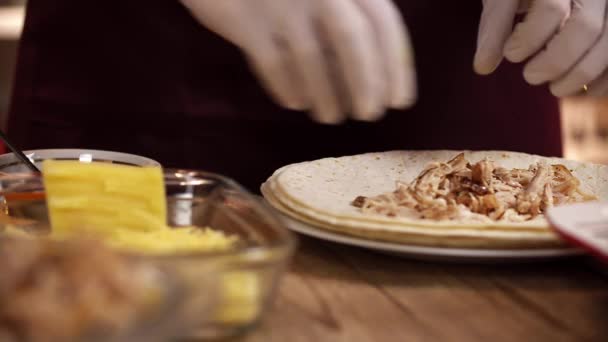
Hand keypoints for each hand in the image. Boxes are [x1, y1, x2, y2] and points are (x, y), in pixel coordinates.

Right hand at [180, 0, 415, 123]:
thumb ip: (355, 12)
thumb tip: (382, 74)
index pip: (384, 24)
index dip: (396, 68)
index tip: (399, 102)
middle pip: (352, 42)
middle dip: (365, 84)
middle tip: (368, 114)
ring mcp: (279, 3)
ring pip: (311, 59)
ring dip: (326, 96)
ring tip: (331, 116)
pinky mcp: (245, 21)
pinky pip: (272, 65)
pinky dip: (287, 89)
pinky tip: (295, 102)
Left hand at [474, 0, 607, 96]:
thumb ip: (494, 27)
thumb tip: (483, 67)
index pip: (551, 10)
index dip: (529, 39)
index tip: (511, 54)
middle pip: (585, 28)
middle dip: (555, 62)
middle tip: (530, 76)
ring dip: (580, 75)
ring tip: (555, 89)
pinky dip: (604, 81)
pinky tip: (582, 91)